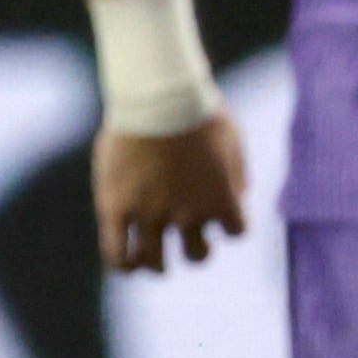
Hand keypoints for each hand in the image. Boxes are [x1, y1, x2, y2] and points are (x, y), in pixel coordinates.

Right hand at [94, 112, 248, 272]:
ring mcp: (150, 214)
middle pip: (198, 255)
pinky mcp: (116, 207)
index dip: (225, 222)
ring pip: (155, 263)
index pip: (235, 231)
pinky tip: (124, 261)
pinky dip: (122, 264)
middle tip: (179, 230)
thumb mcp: (230, 135)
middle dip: (193, 247)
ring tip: (147, 255)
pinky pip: (117, 253)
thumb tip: (241, 194)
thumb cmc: (195, 107)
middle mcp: (188, 214)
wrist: (154, 93)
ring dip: (156, 263)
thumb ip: (238, 170)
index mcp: (220, 199)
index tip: (214, 210)